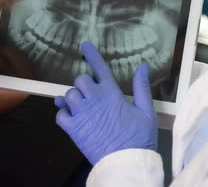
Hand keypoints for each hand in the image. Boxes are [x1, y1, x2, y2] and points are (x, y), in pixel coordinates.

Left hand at [54, 42, 157, 165]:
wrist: (127, 163)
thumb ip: (142, 87)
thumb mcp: (147, 111)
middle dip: (83, 84)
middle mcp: (95, 100)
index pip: (99, 68)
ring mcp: (82, 114)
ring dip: (72, 98)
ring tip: (80, 106)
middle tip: (89, 94)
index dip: (91, 54)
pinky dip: (62, 114)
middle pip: (80, 79)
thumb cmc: (139, 139)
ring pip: (68, 95)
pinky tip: (70, 117)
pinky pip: (60, 115)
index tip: (84, 45)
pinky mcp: (74, 129)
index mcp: (112, 93)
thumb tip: (142, 66)